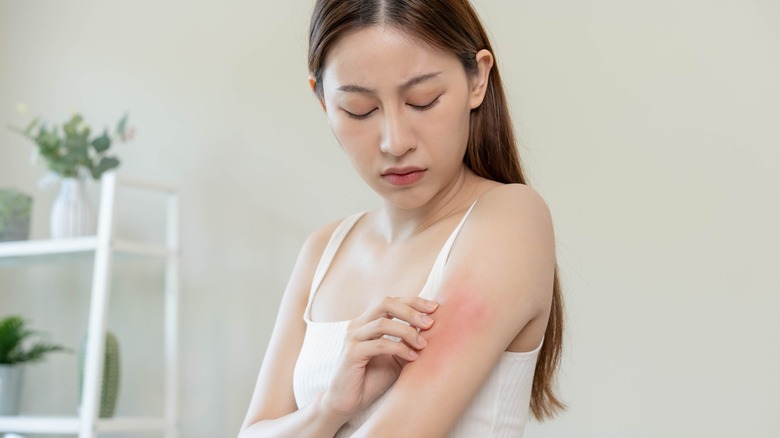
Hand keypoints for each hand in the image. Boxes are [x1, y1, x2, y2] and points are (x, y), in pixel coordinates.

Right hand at [323, 296, 438, 417]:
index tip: (435, 308)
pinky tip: (413, 357)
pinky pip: (380, 344)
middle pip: (386, 303)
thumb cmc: (372, 379)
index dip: (414, 302)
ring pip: (383, 323)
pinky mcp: (351, 353)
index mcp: (367, 321)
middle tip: (430, 322)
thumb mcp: (396, 357)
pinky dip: (400, 349)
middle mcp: (358, 324)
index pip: (391, 302)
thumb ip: (408, 342)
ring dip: (408, 332)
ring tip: (424, 344)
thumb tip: (432, 330)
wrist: (347, 402)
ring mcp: (353, 337)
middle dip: (411, 310)